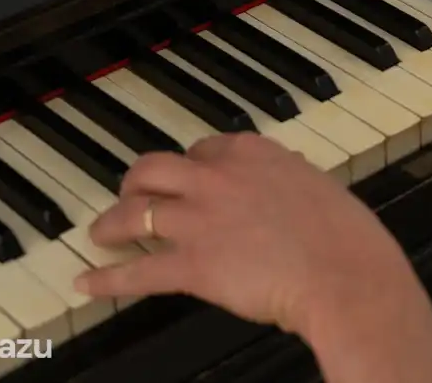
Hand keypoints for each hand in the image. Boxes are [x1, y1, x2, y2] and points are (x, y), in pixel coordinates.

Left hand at [75, 134, 412, 341]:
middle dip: (135, 183)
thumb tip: (289, 176)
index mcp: (251, 152)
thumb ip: (290, 179)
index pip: (201, 149)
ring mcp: (199, 219)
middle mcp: (216, 177)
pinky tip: (88, 283)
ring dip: (111, 224)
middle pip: (153, 169)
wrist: (343, 273)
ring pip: (135, 213)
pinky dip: (107, 279)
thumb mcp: (317, 185)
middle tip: (131, 196)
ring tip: (101, 234)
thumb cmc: (344, 236)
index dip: (187, 166)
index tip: (184, 176)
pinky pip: (136, 272)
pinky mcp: (191, 265)